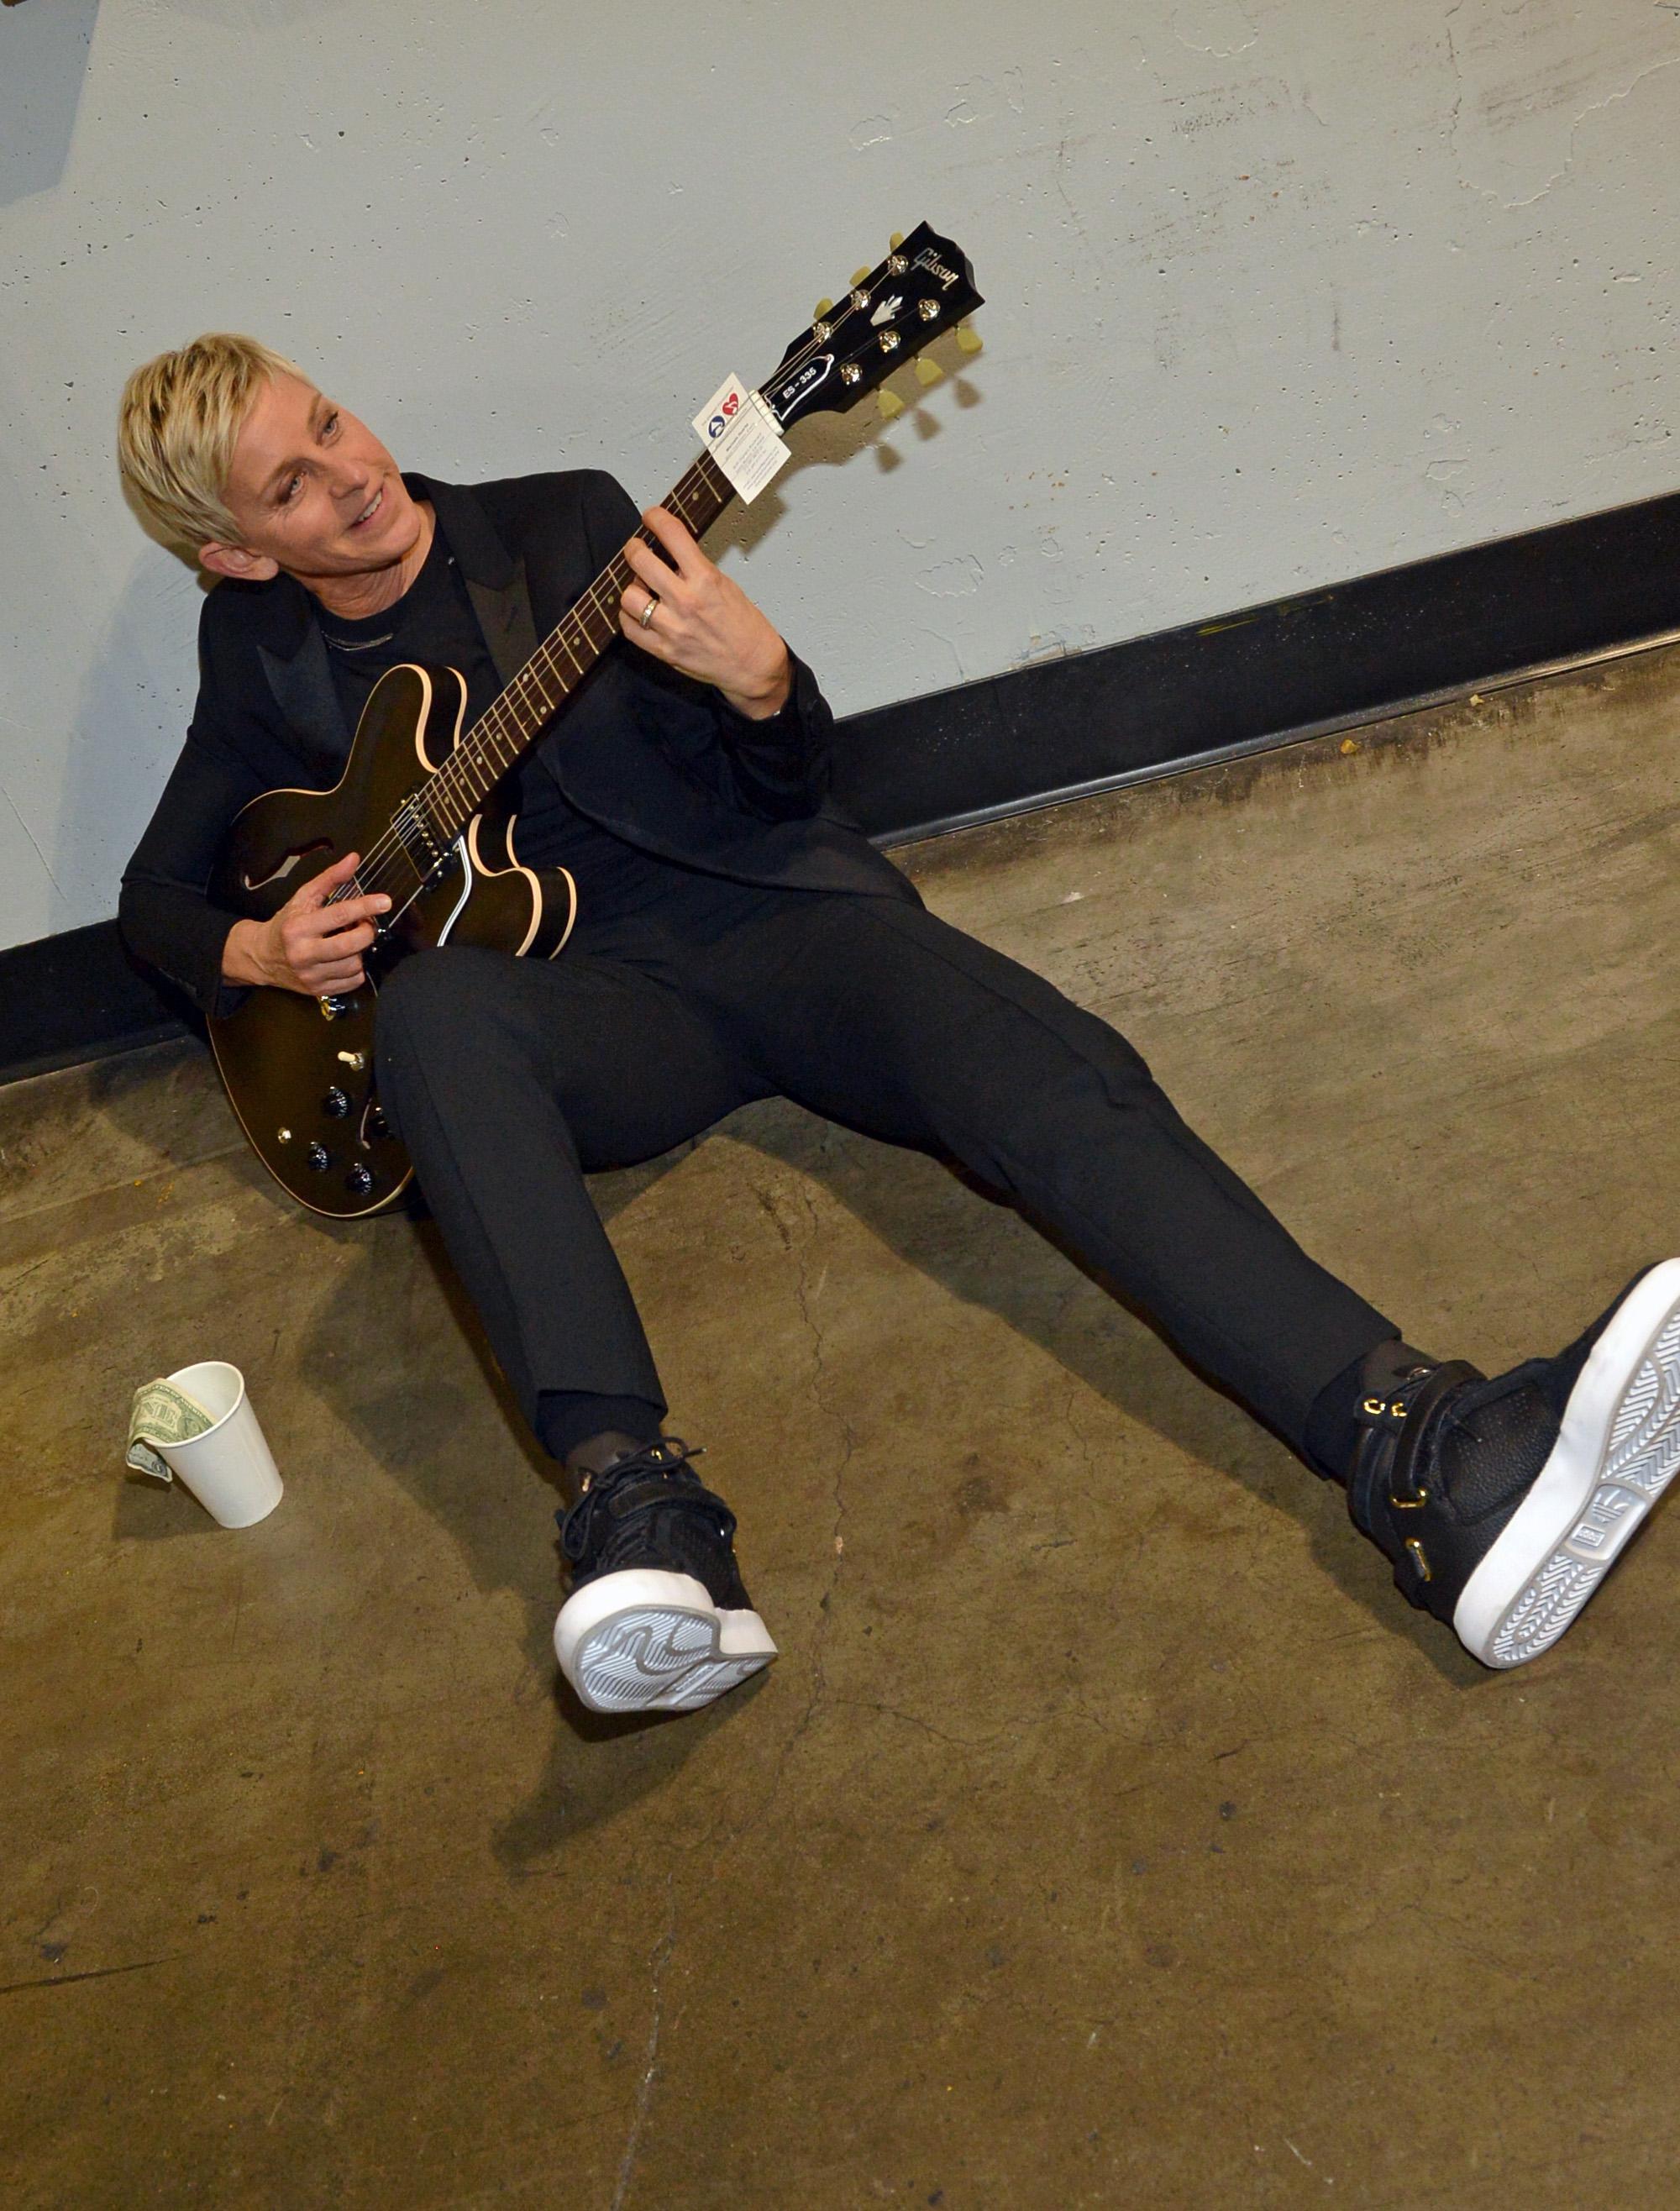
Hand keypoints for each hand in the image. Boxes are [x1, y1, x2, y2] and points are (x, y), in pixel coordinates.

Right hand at [222, 850, 391, 994]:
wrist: (262, 957)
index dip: (365, 907)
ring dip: (360, 951)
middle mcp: (303, 954)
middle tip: (365, 925)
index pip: (339, 915)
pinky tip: (346, 958)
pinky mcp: (318, 991)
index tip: (385, 902)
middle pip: (351, 945)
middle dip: (366, 932)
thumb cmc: (287, 923)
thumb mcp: (303, 897)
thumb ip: (329, 879)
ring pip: (355, 964)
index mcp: (298, 928)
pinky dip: (356, 968)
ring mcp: (311, 976)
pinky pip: (353, 981)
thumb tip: (354, 858)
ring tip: (349, 941)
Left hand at [618, 507, 791, 718]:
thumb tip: (671, 556)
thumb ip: (696, 570)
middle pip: (640, 561)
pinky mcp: (664, 651)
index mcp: (705, 580)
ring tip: (641, 588)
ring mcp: (672, 628)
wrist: (754, 666)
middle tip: (636, 549)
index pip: (672, 535)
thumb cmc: (745, 628)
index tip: (651, 517)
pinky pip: (630, 629)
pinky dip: (629, 617)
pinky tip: (639, 613)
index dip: (656, 518)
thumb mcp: (726, 586)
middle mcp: (686, 602)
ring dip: (631, 588)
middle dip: (635, 549)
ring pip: (629, 597)